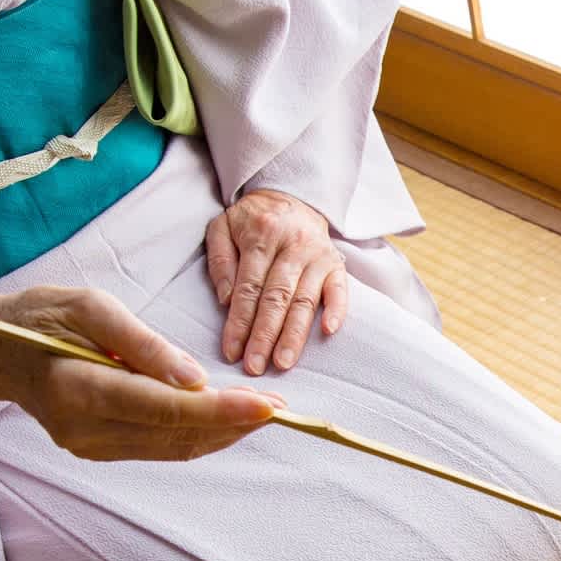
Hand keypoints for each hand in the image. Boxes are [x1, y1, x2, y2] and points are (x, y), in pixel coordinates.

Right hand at [0, 286, 281, 462]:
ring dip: (222, 432)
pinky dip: (197, 433)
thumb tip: (195, 378)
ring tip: (264, 412)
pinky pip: (159, 447)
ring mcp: (89, 447)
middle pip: (176, 435)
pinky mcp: (97, 451)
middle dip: (233, 423)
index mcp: (78, 390)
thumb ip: (142, 343)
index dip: (221, 410)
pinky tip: (225, 417)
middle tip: (281, 407)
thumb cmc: (41, 318)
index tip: (268, 407)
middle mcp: (84, 429)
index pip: (164, 408)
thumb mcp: (88, 307)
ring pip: (173, 448)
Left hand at [205, 187, 346, 374]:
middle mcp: (292, 245)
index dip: (239, 322)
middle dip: (265, 335)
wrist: (290, 195)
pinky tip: (329, 331)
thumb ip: (220, 261)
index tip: (232, 351)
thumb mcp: (222, 227)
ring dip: (294, 334)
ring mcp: (317, 255)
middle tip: (255, 365)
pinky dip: (337, 309)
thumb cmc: (252, 220)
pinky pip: (340, 289)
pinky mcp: (336, 263)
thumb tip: (227, 300)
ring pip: (305, 300)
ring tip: (283, 362)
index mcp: (261, 235)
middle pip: (277, 298)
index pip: (248, 287)